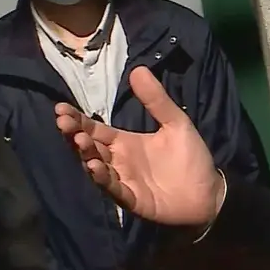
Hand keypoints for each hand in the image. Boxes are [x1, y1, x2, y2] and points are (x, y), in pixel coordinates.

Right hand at [55, 67, 223, 228]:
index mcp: (125, 142)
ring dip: (85, 154)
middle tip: (63, 121)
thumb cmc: (191, 158)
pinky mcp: (132, 199)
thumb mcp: (176, 123)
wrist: (209, 193)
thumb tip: (138, 69)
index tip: (61, 108)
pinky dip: (102, 179)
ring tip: (80, 140)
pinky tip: (95, 166)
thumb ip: (157, 100)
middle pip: (89, 147)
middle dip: (74, 134)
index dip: (77, 120)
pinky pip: (113, 189)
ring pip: (95, 166)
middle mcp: (118, 161)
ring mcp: (122, 181)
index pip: (94, 129)